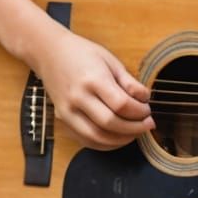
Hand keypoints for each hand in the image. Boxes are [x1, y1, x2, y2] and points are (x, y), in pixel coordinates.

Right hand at [35, 29, 153, 149]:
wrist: (49, 53)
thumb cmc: (82, 54)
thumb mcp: (110, 60)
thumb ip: (128, 82)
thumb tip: (145, 99)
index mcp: (93, 79)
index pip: (121, 104)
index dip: (139, 111)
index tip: (147, 110)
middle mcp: (78, 97)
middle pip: (110, 123)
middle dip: (134, 128)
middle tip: (147, 124)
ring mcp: (68, 111)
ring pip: (97, 137)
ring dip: (120, 140)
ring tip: (134, 133)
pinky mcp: (63, 119)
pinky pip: (85, 140)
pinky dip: (104, 144)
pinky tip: (117, 138)